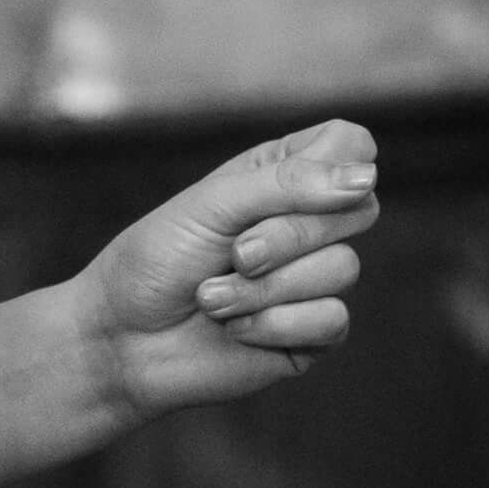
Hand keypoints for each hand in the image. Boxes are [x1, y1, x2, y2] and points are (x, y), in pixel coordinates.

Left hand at [72, 119, 379, 421]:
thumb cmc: (155, 263)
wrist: (122, 341)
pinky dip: (275, 325)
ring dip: (266, 289)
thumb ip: (288, 184)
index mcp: (282, 177)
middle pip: (357, 208)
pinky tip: (236, 331)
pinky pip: (333, 319)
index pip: (352, 145)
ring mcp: (313, 280)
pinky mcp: (313, 333)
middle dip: (286, 236)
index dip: (333, 165)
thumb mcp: (213, 205)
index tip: (279, 190)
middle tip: (233, 255)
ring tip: (214, 300)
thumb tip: (366, 177)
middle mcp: (307, 224)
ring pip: (343, 268)